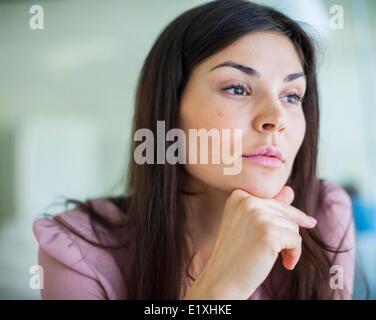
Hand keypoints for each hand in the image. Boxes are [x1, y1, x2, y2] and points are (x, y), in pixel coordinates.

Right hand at [184, 185, 316, 299]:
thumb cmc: (235, 253)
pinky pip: (296, 240)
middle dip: (284, 233)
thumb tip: (290, 189)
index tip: (268, 237)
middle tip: (272, 250)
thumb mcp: (249, 224)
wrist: (222, 279)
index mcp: (239, 195)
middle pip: (285, 213)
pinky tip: (284, 264)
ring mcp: (258, 216)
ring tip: (273, 256)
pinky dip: (294, 255)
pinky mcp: (269, 233)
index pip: (275, 203)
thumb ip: (268, 206)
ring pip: (293, 226)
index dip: (280, 222)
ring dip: (289, 245)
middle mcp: (247, 201)